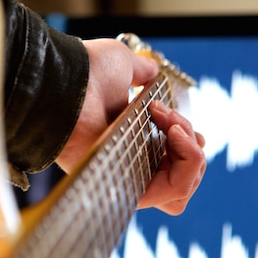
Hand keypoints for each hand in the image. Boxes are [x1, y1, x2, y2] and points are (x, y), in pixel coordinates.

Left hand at [55, 37, 205, 215]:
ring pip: (180, 189)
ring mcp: (126, 177)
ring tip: (173, 127)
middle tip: (172, 124)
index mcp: (128, 138)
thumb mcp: (124, 65)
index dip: (185, 145)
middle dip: (192, 150)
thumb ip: (143, 73)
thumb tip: (154, 73)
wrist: (65, 81)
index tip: (173, 120)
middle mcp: (128, 161)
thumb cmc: (86, 73)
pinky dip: (188, 162)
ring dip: (192, 155)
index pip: (170, 163)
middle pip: (181, 181)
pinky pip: (172, 193)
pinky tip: (175, 134)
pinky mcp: (125, 186)